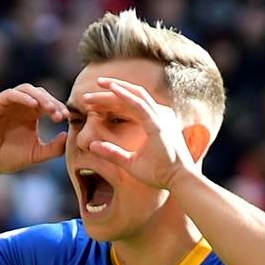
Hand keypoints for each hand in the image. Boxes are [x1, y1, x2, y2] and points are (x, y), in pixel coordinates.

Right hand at [0, 83, 67, 176]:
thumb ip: (53, 148)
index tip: (66, 118)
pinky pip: (10, 94)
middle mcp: (19, 105)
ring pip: (26, 90)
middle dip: (51, 102)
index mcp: (30, 114)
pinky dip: (23, 97)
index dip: (58, 107)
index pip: (47, 103)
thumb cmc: (6, 159)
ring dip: (40, 97)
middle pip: (39, 93)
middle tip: (59, 114)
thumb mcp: (35, 154)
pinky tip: (34, 105)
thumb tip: (68, 136)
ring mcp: (6, 103)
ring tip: (49, 108)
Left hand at [80, 77, 197, 190]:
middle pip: (130, 98)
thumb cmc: (159, 174)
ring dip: (114, 89)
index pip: (129, 107)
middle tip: (87, 96)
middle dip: (108, 95)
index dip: (109, 103)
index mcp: (154, 122)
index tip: (90, 104)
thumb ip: (112, 153)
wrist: (178, 181)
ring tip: (97, 83)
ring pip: (134, 96)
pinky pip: (139, 105)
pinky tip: (112, 89)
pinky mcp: (158, 123)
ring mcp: (160, 117)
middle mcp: (159, 115)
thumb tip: (91, 146)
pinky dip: (125, 95)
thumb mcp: (130, 163)